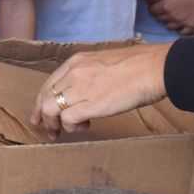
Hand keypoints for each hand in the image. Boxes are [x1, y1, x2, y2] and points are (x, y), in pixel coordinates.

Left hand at [31, 43, 170, 139]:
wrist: (153, 68)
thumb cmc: (137, 67)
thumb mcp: (104, 63)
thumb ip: (89, 75)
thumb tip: (86, 92)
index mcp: (77, 61)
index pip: (49, 84)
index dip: (41, 102)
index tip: (39, 115)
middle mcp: (74, 73)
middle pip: (45, 98)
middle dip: (43, 117)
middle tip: (49, 131)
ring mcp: (81, 87)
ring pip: (50, 109)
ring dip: (56, 125)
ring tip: (68, 131)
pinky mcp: (91, 104)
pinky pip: (67, 119)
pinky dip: (71, 126)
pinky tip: (85, 125)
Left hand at [144, 0, 193, 35]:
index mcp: (166, 6)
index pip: (153, 11)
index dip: (152, 8)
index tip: (154, 5)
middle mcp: (173, 16)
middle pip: (160, 19)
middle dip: (159, 15)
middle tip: (162, 10)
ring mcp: (182, 22)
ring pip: (169, 26)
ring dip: (167, 22)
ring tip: (170, 16)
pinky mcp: (192, 25)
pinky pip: (182, 32)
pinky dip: (179, 29)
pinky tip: (179, 24)